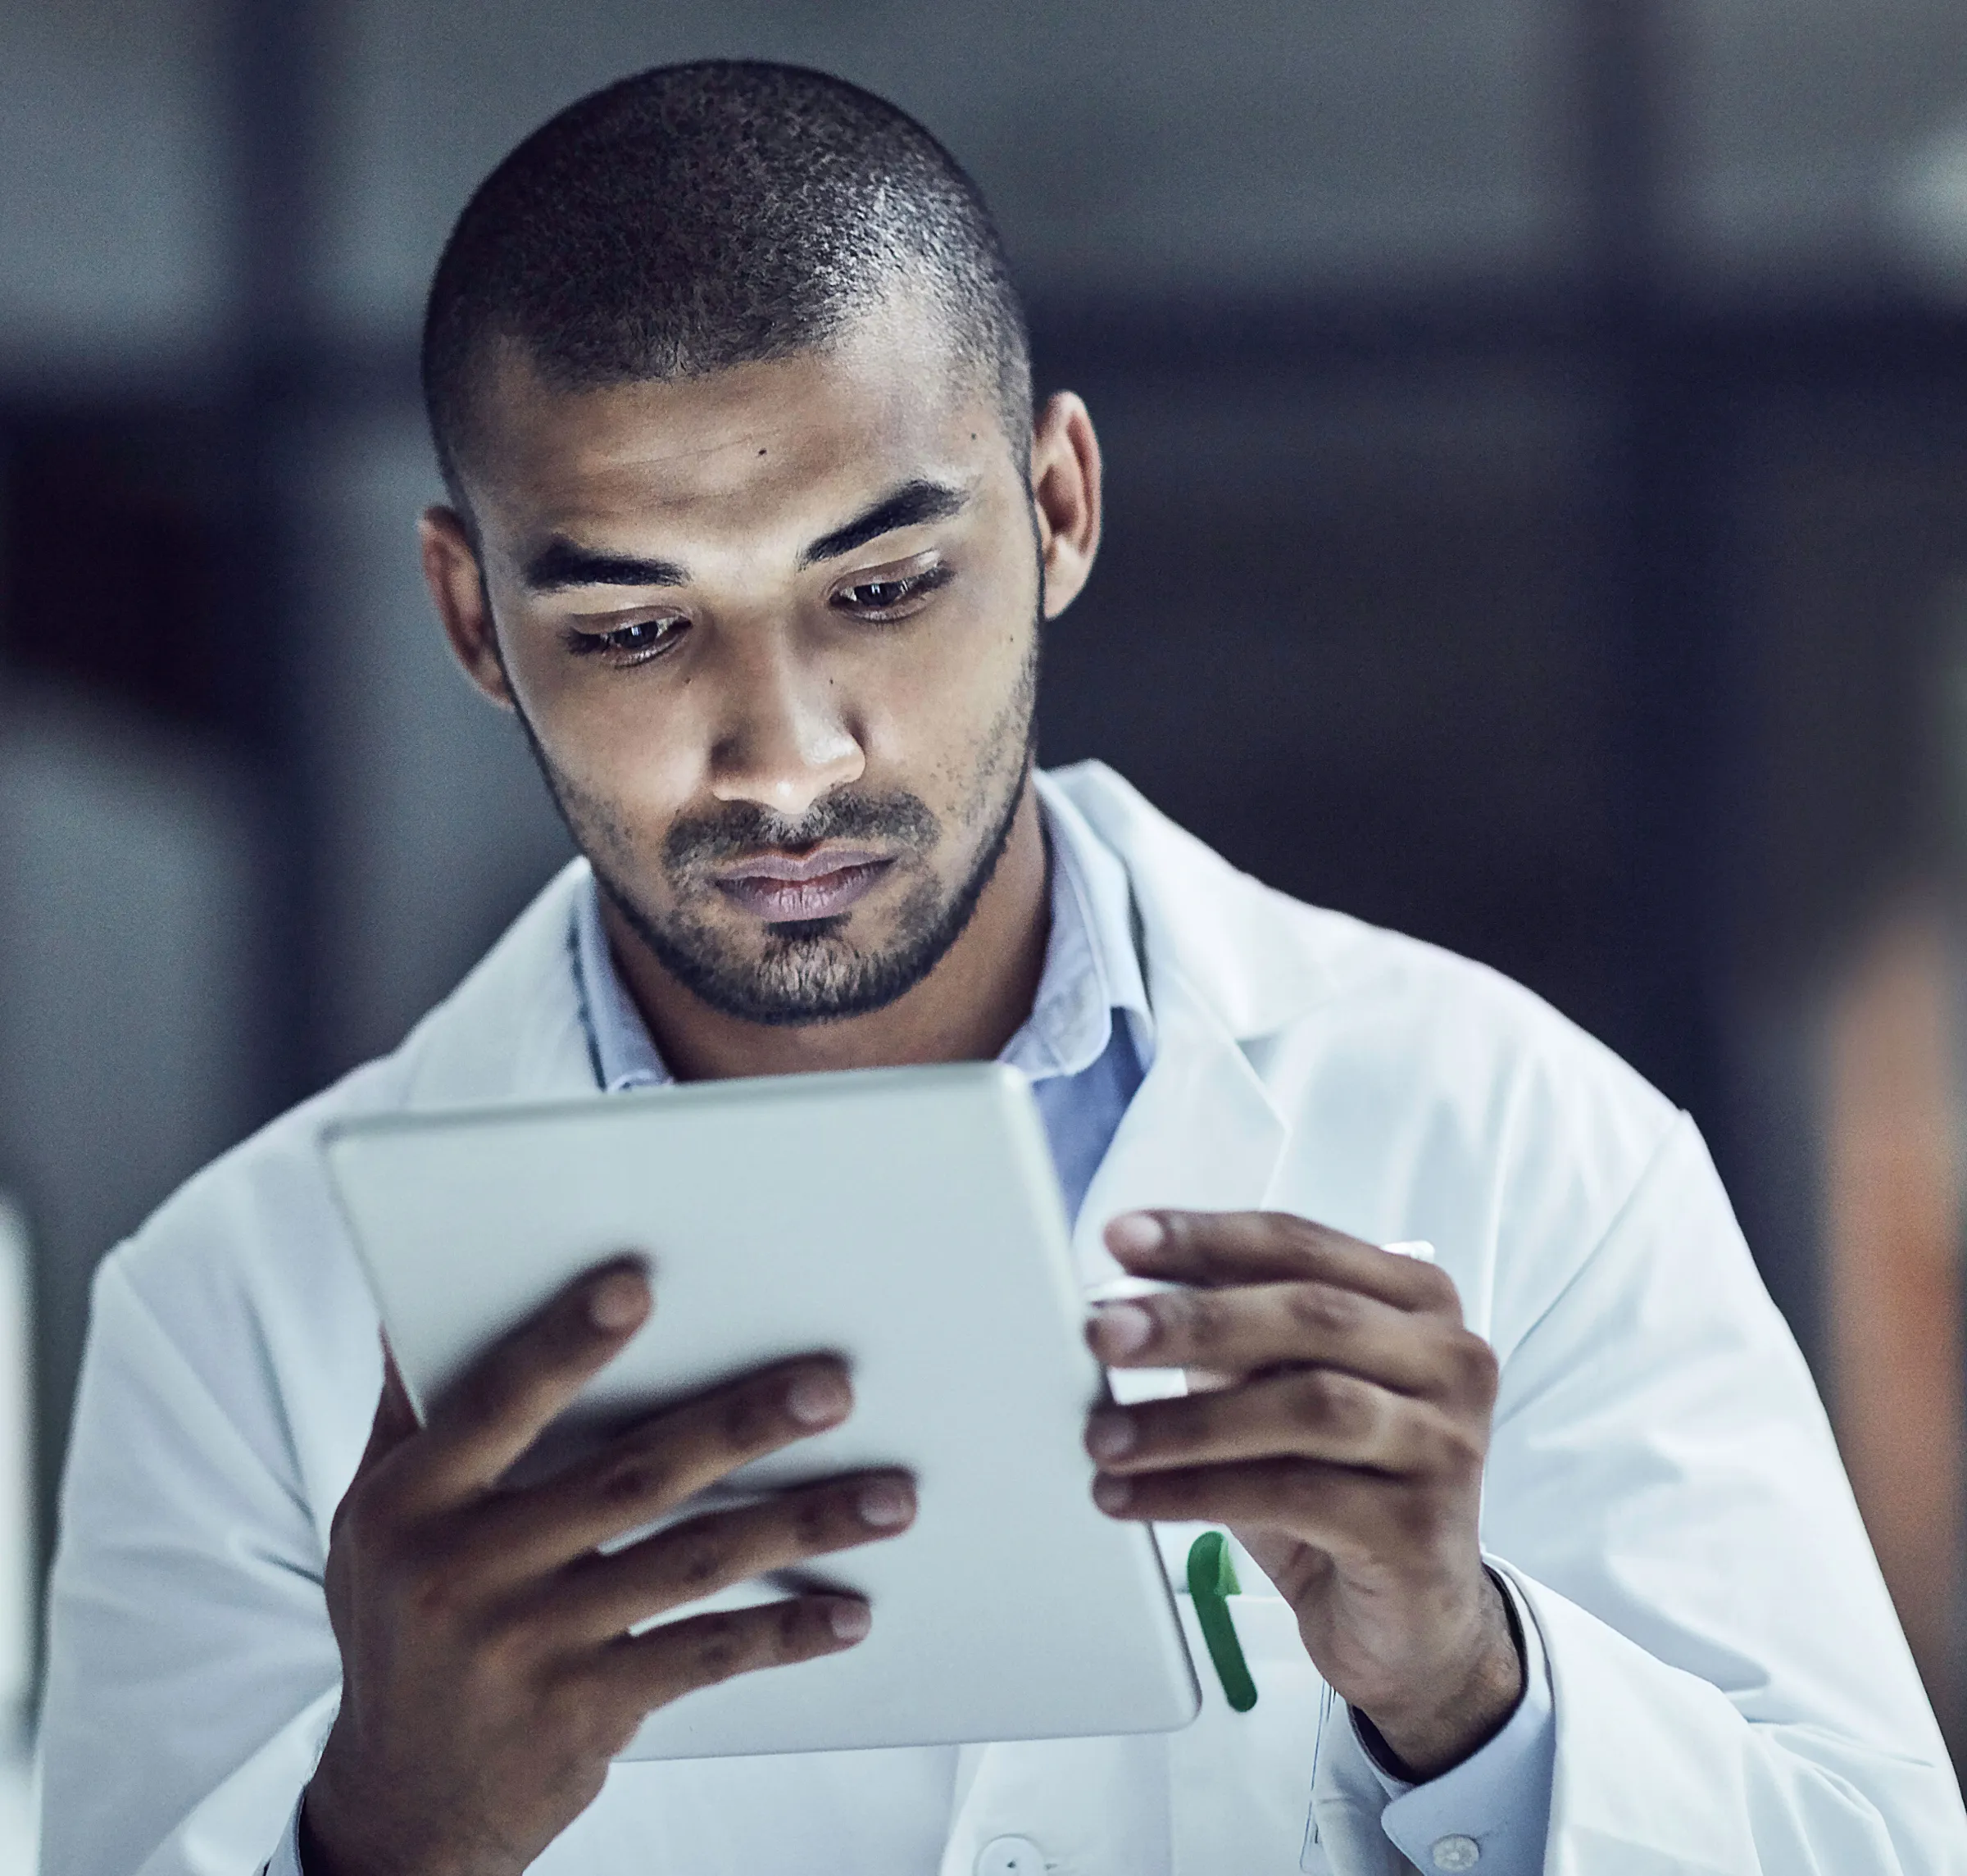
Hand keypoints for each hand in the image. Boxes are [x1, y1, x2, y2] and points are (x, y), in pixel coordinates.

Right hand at [303, 1260, 914, 1875]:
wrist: (401, 1804)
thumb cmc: (403, 1625)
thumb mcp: (374, 1521)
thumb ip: (411, 1414)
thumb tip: (416, 1302)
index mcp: (412, 1504)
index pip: (497, 1405)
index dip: (564, 1346)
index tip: (636, 1289)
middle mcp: (463, 1573)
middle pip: (629, 1478)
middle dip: (741, 1425)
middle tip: (831, 1388)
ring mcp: (528, 1648)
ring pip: (690, 1562)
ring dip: (801, 1525)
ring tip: (889, 1497)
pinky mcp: (584, 1711)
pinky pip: (704, 1655)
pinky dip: (783, 1633)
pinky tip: (849, 1611)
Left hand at [1083, 1211, 1517, 1778]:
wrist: (1413, 1622)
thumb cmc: (1335, 1483)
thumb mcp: (1278, 1392)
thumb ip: (1229, 1338)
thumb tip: (1122, 1306)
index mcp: (1416, 1300)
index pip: (1299, 1244)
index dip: (1205, 1238)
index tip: (1121, 1239)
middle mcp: (1449, 1359)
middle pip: (1310, 1316)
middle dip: (1193, 1319)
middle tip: (1103, 1332)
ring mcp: (1445, 1444)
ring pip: (1308, 1406)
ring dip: (1187, 1419)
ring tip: (1103, 1436)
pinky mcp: (1421, 1529)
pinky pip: (1294, 1496)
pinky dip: (1198, 1493)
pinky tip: (1133, 1498)